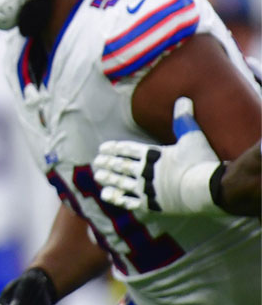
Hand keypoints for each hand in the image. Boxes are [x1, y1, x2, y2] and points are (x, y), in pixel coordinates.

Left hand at [94, 97, 221, 214]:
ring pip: (122, 183)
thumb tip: (183, 99)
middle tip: (96, 162)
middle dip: (108, 163)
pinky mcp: (152, 205)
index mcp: (152, 155)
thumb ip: (184, 120)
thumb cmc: (201, 162)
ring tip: (98, 176)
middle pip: (122, 166)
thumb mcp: (192, 137)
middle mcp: (146, 171)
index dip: (114, 149)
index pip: (127, 150)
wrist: (209, 190)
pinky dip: (117, 198)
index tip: (102, 148)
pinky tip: (107, 195)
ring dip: (109, 179)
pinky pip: (129, 201)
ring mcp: (147, 189)